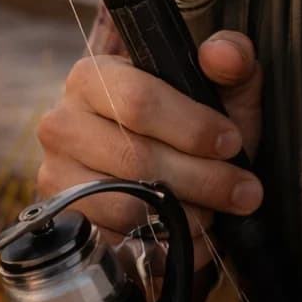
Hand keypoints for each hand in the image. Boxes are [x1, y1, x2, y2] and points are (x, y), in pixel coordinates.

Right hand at [36, 31, 262, 272]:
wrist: (160, 168)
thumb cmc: (189, 122)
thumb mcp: (217, 85)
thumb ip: (231, 59)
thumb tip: (225, 55)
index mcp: (92, 77)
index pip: (138, 101)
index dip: (192, 126)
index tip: (232, 142)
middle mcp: (63, 124)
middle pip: (135, 158)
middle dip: (202, 178)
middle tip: (244, 191)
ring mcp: (57, 178)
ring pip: (126, 205)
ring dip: (185, 215)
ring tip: (219, 212)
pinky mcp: (66, 224)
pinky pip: (116, 244)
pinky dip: (162, 246)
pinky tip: (192, 237)